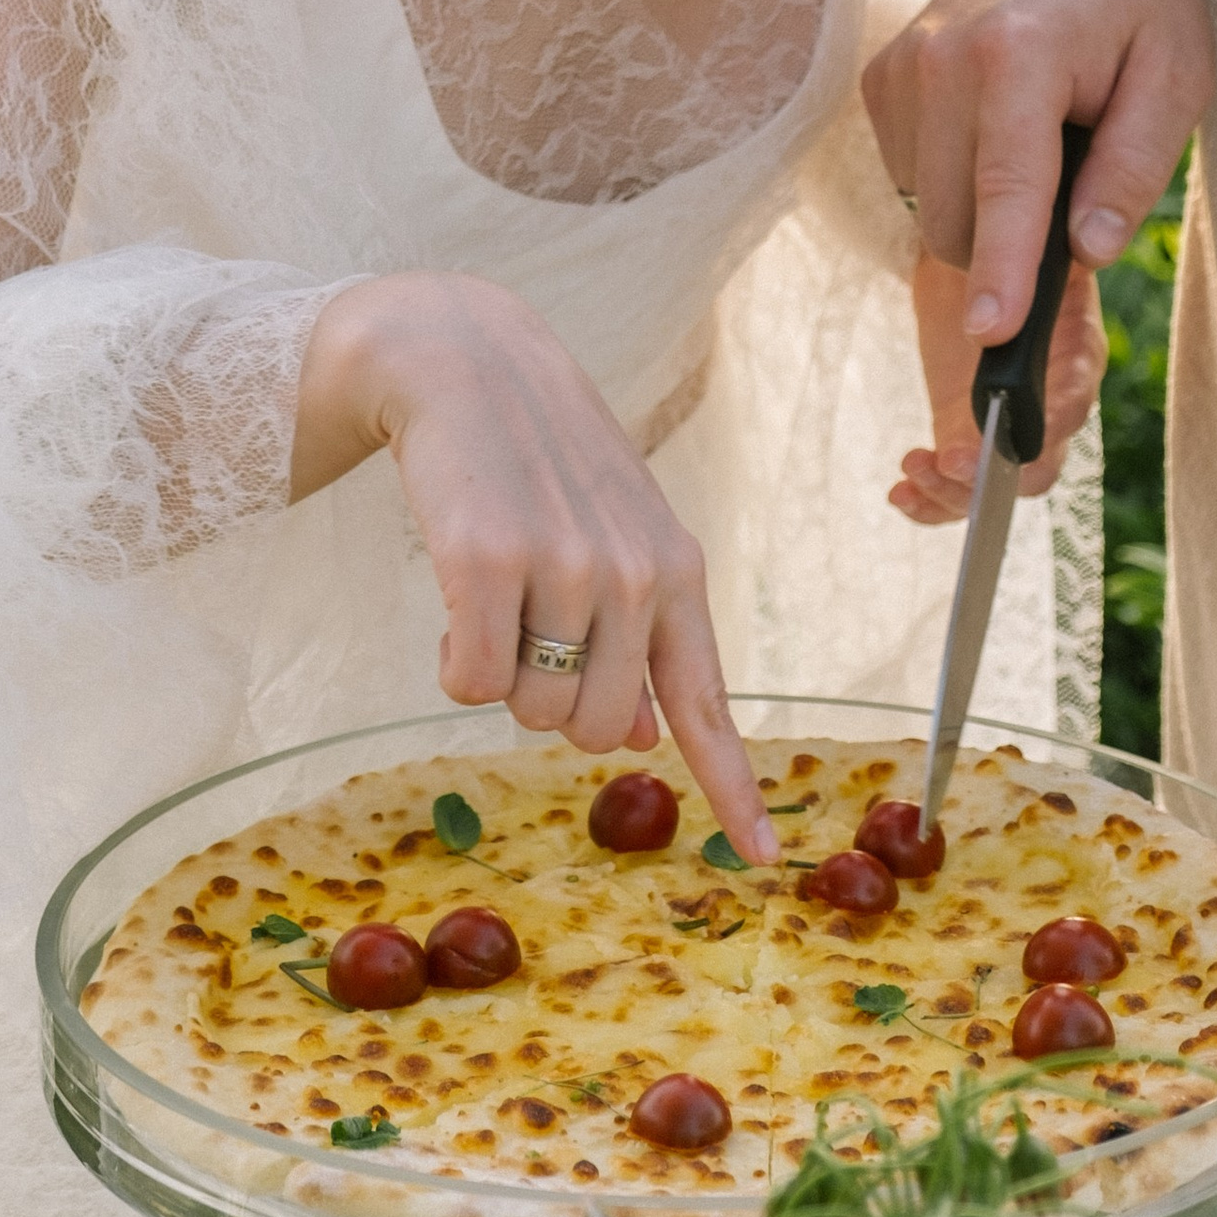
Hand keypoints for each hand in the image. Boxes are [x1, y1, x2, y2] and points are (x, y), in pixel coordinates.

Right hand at [296, 273, 777, 860]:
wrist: (468, 360)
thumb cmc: (543, 462)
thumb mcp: (617, 538)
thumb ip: (639, 637)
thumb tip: (643, 738)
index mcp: (678, 574)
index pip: (709, 703)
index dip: (732, 788)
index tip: (764, 856)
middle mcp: (634, 576)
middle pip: (592, 733)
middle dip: (551, 702)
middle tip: (529, 620)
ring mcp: (565, 567)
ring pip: (529, 713)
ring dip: (498, 675)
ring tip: (495, 591)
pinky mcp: (486, 561)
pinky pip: (469, 682)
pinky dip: (453, 662)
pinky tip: (455, 599)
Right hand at [863, 0, 1210, 353]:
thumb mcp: (1177, 76)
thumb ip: (1131, 168)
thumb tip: (1085, 252)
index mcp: (1018, 54)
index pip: (1007, 187)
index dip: (1004, 271)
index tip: (991, 336)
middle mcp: (940, 58)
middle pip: (959, 221)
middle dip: (1013, 245)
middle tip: (1077, 193)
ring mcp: (899, 68)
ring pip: (930, 210)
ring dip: (987, 211)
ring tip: (1044, 139)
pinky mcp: (880, 81)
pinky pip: (913, 181)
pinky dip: (960, 181)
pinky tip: (1000, 130)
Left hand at [891, 252, 1106, 524]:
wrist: (967, 258)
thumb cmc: (999, 248)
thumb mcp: (1011, 250)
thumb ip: (1014, 278)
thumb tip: (997, 313)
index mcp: (1076, 356)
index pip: (1072, 405)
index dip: (1041, 429)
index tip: (996, 432)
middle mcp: (1053, 404)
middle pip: (1037, 465)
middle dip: (991, 473)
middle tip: (946, 459)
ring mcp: (1008, 430)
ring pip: (996, 488)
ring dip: (953, 491)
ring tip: (911, 468)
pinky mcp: (970, 442)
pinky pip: (958, 488)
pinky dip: (931, 501)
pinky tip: (901, 493)